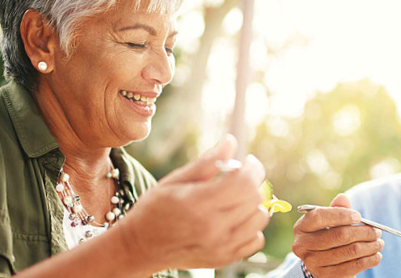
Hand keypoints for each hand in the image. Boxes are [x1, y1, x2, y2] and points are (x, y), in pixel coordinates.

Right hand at [117, 135, 269, 271]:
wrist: (140, 247)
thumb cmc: (154, 209)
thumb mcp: (175, 180)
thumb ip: (206, 162)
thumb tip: (230, 141)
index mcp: (198, 204)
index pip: (243, 183)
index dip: (252, 168)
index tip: (248, 161)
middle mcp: (213, 229)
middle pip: (254, 198)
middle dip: (253, 181)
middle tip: (242, 175)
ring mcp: (221, 248)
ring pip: (260, 219)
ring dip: (254, 203)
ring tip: (237, 197)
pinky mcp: (225, 259)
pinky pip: (256, 240)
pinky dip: (252, 227)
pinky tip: (237, 219)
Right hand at [292, 194, 383, 277]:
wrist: (322, 263)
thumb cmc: (328, 236)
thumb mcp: (329, 221)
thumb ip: (336, 209)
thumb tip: (343, 198)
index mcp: (301, 227)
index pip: (320, 217)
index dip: (341, 215)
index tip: (359, 216)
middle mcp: (302, 245)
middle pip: (339, 235)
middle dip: (363, 232)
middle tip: (376, 231)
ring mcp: (313, 263)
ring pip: (349, 251)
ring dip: (370, 246)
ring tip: (378, 242)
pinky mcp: (325, 276)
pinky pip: (353, 266)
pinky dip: (369, 260)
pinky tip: (376, 255)